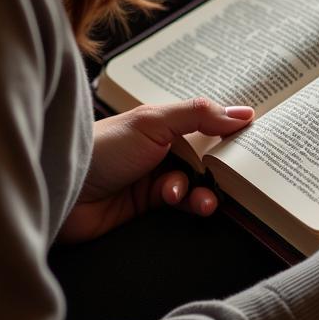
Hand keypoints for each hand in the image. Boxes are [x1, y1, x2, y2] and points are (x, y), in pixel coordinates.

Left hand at [58, 99, 254, 242]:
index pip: (206, 122)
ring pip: (196, 184)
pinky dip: (189, 204)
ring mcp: (154, 177)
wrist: (62, 187)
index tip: (257, 138)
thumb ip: (199, 116)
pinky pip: (181, 205)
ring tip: (204, 198)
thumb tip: (243, 113)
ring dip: (205, 191)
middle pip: (205, 156)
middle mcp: (160, 147)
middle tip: (239, 175)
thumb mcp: (155, 122)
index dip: (229, 130)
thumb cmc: (104, 146)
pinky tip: (183, 201)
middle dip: (222, 167)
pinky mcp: (146, 206)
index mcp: (163, 122)